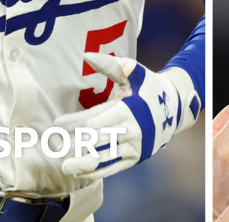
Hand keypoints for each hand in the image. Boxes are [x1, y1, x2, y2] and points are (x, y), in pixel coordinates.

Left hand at [57, 52, 196, 178]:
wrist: (175, 108)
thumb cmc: (148, 87)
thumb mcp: (133, 73)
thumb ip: (110, 66)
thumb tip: (87, 56)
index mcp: (129, 109)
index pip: (95, 119)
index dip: (73, 123)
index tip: (57, 123)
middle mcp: (133, 130)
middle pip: (96, 140)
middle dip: (73, 143)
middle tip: (53, 144)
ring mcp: (135, 146)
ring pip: (104, 158)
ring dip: (82, 163)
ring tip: (64, 166)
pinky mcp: (136, 158)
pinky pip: (113, 168)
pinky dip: (95, 172)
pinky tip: (78, 172)